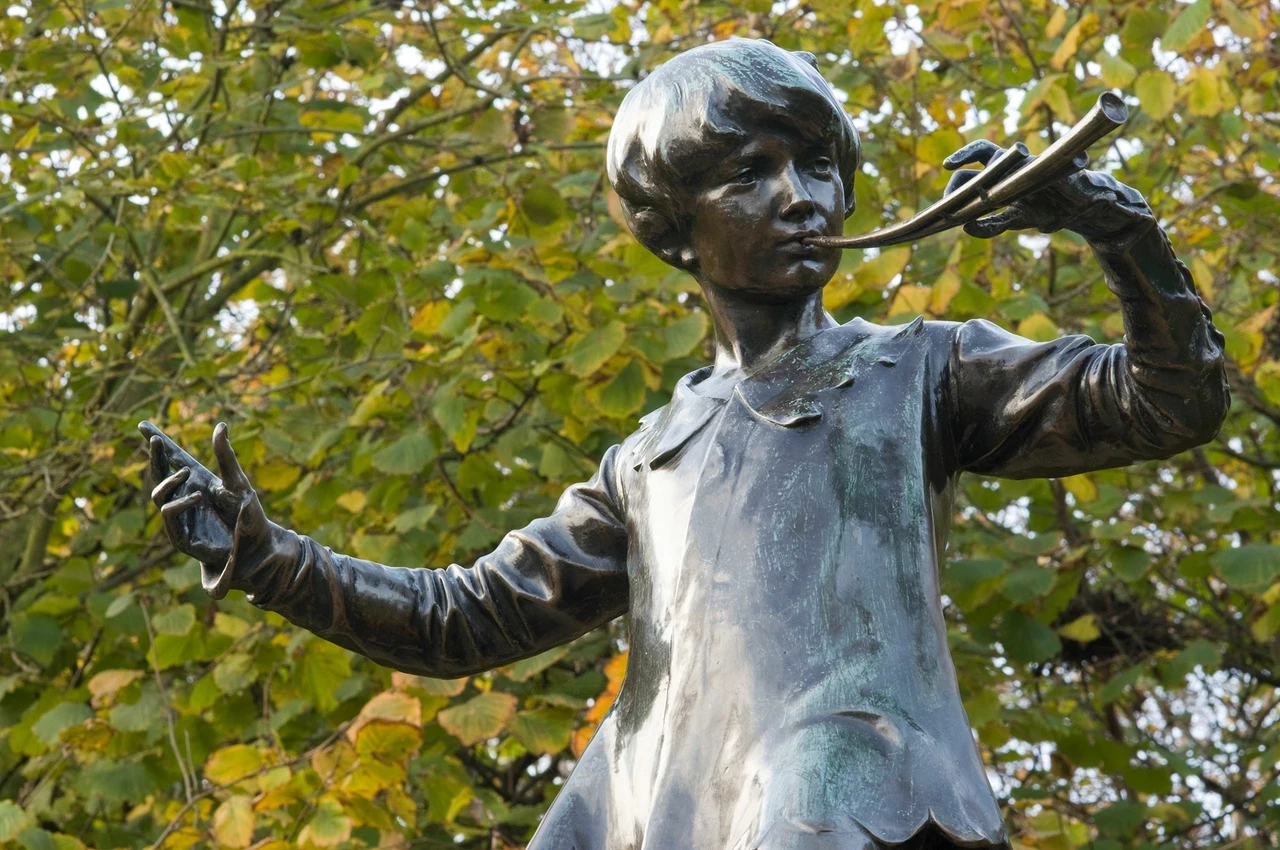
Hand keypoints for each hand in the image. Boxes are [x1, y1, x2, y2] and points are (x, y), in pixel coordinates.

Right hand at [140, 421, 268, 570]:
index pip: (173, 458)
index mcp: (198, 480)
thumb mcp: (236, 481)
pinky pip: (169, 514)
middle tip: (155, 439)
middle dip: (155, 456)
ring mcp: (180, 515)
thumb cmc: (247, 512)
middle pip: (160, 473)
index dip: (160, 443)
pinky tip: (198, 496)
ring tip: (188, 473)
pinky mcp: (180, 535)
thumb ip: (226, 456)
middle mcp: (185, 495)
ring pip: (158, 494)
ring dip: (170, 481)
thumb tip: (221, 425)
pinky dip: (180, 502)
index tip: (141, 424)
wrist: (255, 545)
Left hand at [942, 140, 1099, 238]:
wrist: (1082, 208)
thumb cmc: (1047, 209)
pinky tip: (1011, 193)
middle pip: (984, 151)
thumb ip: (991, 225)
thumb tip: (966, 227)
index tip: (946, 165)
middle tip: (952, 191)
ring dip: (985, 177)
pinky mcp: (1048, 171)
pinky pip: (1026, 173)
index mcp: (1005, 172)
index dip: (961, 157)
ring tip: (974, 197)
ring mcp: (1031, 165)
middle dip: (963, 163)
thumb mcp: (1015, 220)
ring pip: (1001, 160)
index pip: (978, 156)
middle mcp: (1015, 164)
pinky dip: (1014, 181)